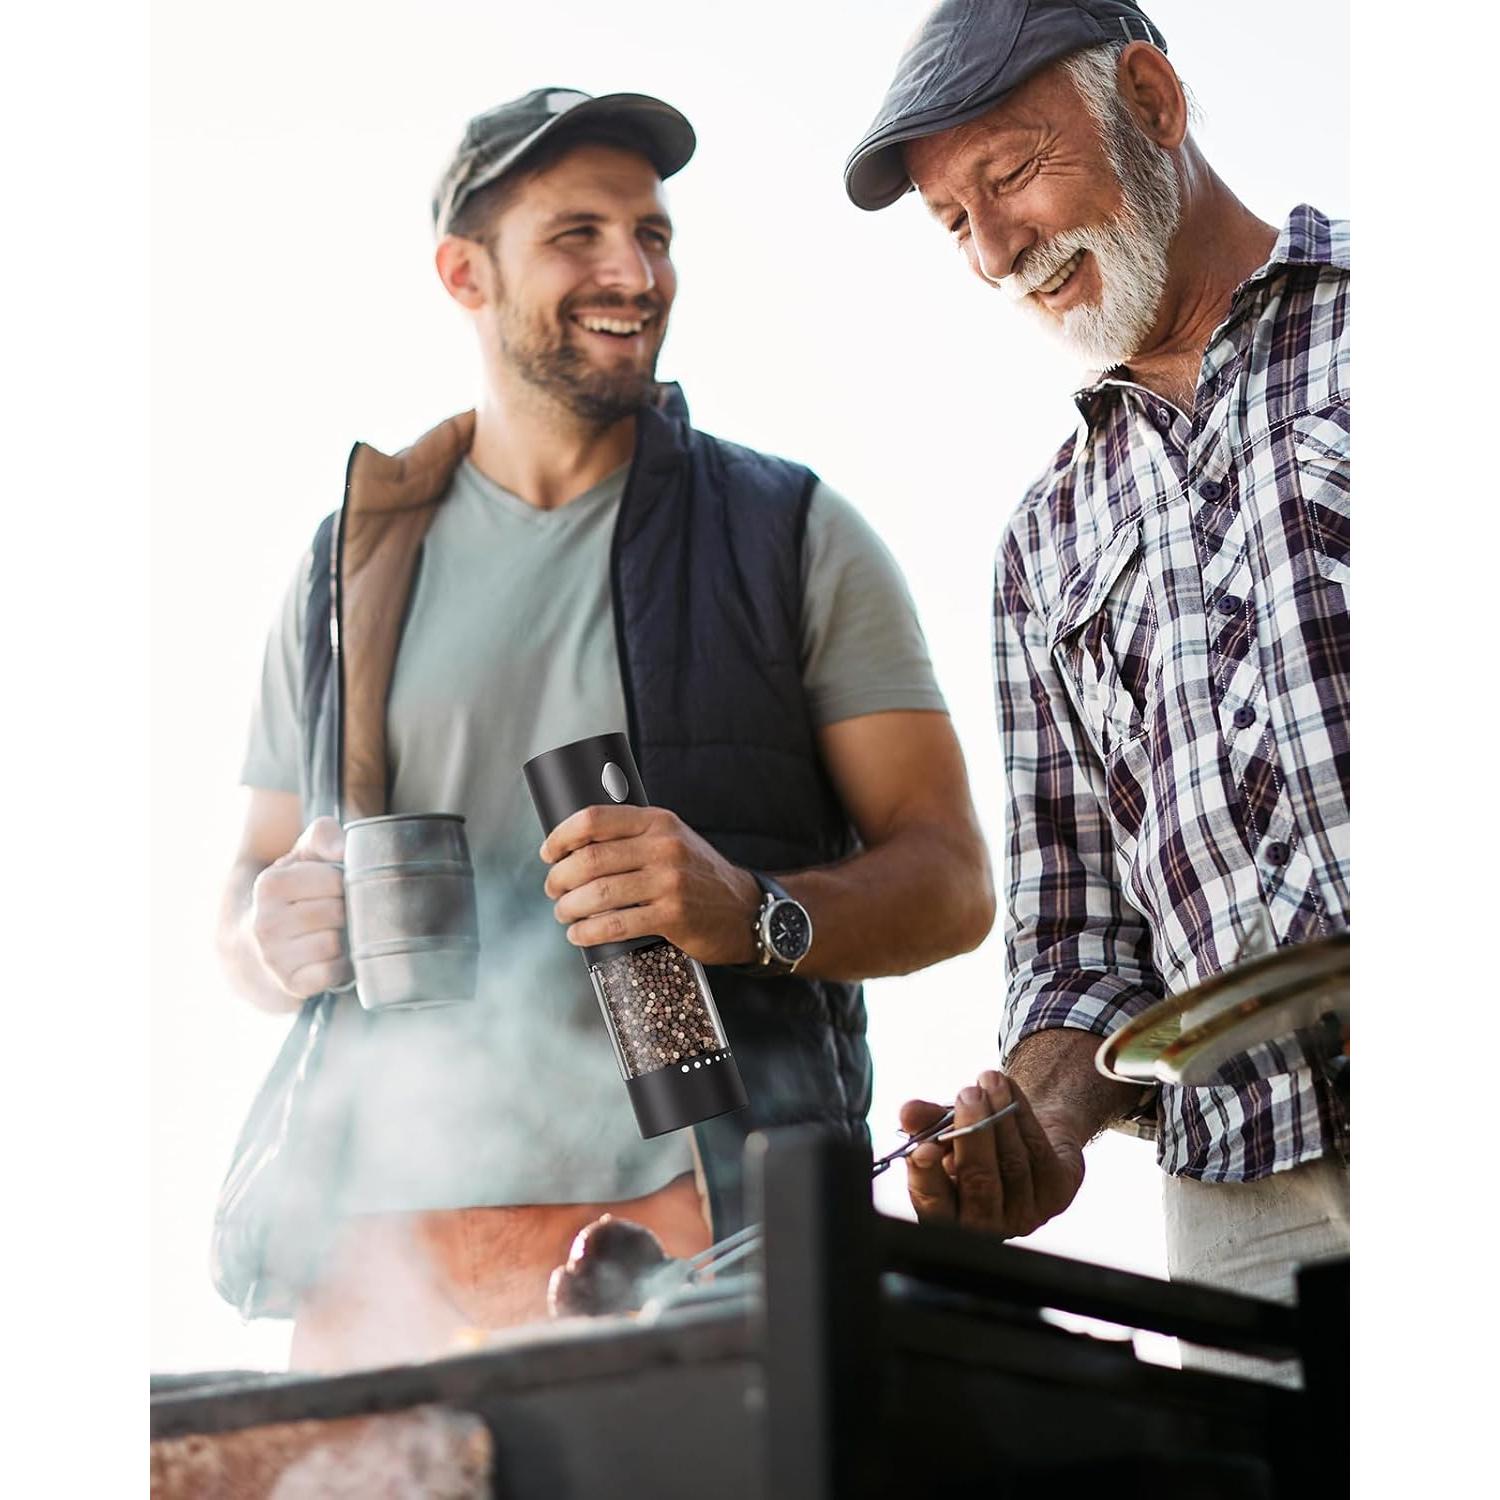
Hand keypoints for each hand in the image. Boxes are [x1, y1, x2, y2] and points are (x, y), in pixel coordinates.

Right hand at [247, 816, 350, 998]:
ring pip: (335, 943)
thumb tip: (342, 850)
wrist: (256, 946)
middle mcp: (264, 923)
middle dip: (344, 910)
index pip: (334, 880)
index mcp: (269, 885)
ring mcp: (274, 958)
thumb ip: (323, 836)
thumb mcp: (302, 856)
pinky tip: (331, 956)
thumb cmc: (292, 893)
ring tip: (332, 932)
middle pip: (337, 912)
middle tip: (335, 911)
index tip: (334, 886)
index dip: (343, 882)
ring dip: (344, 938)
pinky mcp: (291, 984)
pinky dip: (341, 965)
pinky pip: (334, 972)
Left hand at [541, 804, 760, 965]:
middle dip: (559, 878)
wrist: (746, 909)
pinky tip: (579, 934)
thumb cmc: (698, 876)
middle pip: (590, 859)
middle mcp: (663, 847)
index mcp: (658, 822)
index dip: (561, 836)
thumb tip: (576, 846)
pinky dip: (588, 931)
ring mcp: (669, 881)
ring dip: (568, 907)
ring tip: (563, 913)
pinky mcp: (673, 915)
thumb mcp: (673, 840)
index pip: (595, 819)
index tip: (548, 853)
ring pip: (598, 893)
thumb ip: (634, 837)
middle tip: (552, 890)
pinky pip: (616, 924)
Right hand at [899, 1070, 1084, 1238]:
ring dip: (1000, 1115)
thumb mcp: (945, 1131)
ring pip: (1012, 1163)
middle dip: (973, 1134)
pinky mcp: (1057, 1195)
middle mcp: (987, 1225)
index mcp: (949, 1215)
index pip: (933, 1204)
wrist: (1024, 1136)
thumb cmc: (976, 1141)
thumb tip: (908, 1112)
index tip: (925, 1147)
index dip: (927, 1178)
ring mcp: (1025, 1214)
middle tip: (967, 1095)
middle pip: (979, 1182)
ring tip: (988, 1080)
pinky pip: (1039, 1152)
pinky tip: (1009, 1089)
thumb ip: (925, 1124)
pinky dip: (1023, 1115)